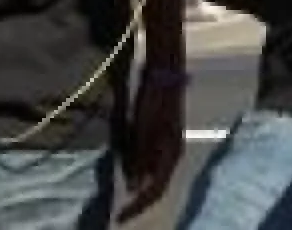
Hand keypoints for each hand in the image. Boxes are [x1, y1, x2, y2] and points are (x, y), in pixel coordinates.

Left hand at [115, 64, 185, 222]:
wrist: (165, 75)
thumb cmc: (154, 103)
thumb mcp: (143, 132)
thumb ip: (139, 159)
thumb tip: (134, 187)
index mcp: (171, 156)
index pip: (154, 191)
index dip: (137, 207)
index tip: (119, 217)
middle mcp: (173, 154)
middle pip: (156, 185)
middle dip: (138, 199)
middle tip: (120, 211)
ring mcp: (169, 145)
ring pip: (153, 174)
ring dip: (137, 185)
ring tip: (121, 194)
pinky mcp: (162, 136)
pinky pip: (150, 162)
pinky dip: (138, 170)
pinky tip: (128, 170)